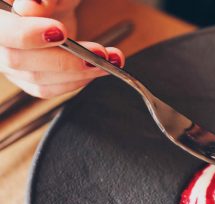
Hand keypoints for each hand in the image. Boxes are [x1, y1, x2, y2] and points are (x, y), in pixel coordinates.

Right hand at [0, 0, 124, 97]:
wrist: (50, 7)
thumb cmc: (51, 0)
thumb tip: (35, 4)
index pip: (1, 30)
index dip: (27, 34)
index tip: (60, 31)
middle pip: (16, 60)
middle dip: (63, 59)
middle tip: (98, 52)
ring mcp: (8, 63)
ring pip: (36, 79)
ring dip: (79, 73)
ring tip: (109, 59)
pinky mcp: (26, 78)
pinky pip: (47, 89)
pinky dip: (76, 81)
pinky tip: (96, 69)